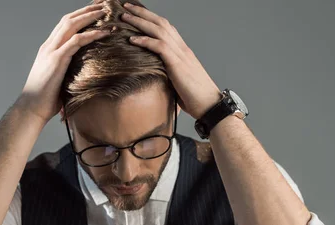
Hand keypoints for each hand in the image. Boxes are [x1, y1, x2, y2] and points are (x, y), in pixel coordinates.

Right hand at [17, 4, 109, 123]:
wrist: (31, 108)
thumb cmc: (46, 99)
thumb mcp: (58, 80)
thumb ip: (68, 71)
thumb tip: (84, 75)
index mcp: (48, 49)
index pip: (64, 25)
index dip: (79, 16)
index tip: (94, 11)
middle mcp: (49, 46)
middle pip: (68, 19)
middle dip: (86, 10)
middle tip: (102, 4)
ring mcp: (51, 51)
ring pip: (71, 25)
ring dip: (90, 16)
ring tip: (106, 12)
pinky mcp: (56, 60)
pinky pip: (76, 41)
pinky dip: (91, 34)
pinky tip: (104, 32)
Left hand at [120, 2, 221, 119]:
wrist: (210, 105)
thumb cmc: (196, 98)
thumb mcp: (178, 82)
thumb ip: (167, 74)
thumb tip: (153, 77)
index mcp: (183, 51)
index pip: (166, 28)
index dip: (151, 19)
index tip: (136, 13)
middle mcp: (182, 48)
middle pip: (161, 23)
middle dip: (142, 13)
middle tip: (126, 6)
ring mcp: (181, 55)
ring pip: (159, 30)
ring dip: (140, 22)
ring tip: (124, 16)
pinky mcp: (178, 64)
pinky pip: (159, 46)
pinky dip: (145, 40)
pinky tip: (132, 39)